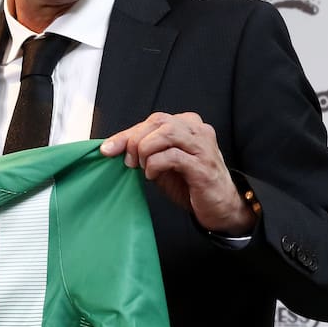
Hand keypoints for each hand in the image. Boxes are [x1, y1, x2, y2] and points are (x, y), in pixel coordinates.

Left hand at [100, 112, 255, 235]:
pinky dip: (155, 165)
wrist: (220, 206)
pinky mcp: (203, 166)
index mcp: (187, 124)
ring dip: (145, 151)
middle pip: (158, 122)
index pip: (152, 120)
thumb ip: (144, 150)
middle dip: (135, 141)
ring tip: (142, 168)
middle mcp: (198, 130)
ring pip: (166, 133)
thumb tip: (113, 147)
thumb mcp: (161, 162)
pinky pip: (172, 156)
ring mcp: (203, 146)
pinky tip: (153, 176)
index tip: (107, 149)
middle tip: (129, 162)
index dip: (125, 134)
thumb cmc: (189, 182)